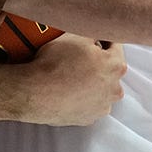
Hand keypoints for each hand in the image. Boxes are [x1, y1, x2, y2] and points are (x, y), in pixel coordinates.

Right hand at [9, 37, 125, 125]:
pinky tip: (69, 90)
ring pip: (101, 89)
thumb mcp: (76, 36)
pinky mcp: (88, 118)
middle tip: (79, 57)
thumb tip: (96, 33)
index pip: (115, 45)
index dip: (103, 38)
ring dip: (92, 82)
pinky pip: (89, 104)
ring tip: (73, 76)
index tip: (93, 37)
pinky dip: (82, 97)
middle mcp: (114, 88)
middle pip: (110, 70)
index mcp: (115, 65)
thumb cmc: (56, 63)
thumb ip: (93, 33)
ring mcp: (102, 106)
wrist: (36, 93)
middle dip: (99, 62)